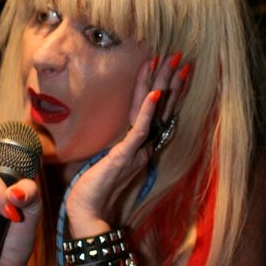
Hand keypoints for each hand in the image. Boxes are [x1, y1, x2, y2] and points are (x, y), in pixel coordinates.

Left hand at [66, 52, 189, 235]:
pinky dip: (146, 111)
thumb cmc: (94, 185)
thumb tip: (128, 132)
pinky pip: (138, 130)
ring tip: (171, 64)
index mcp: (141, 144)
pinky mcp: (125, 155)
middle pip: (161, 107)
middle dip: (170, 80)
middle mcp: (144, 145)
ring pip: (154, 113)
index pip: (158, 111)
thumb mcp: (109, 157)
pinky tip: (154, 94)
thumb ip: (122, 144)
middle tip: (179, 56)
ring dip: (163, 86)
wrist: (87, 209)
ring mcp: (137, 150)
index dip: (168, 89)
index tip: (174, 67)